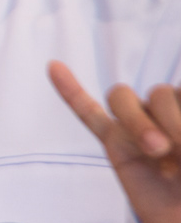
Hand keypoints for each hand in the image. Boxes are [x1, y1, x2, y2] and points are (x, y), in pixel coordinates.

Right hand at [51, 60, 180, 222]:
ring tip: (157, 152)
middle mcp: (166, 115)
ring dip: (137, 120)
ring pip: (123, 99)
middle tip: (176, 154)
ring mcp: (137, 129)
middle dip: (169, 120)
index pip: (180, 93)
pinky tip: (54, 68)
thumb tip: (156, 137)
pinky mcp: (116, 146)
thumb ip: (177, 134)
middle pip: (156, 93)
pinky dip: (70, 90)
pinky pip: (89, 114)